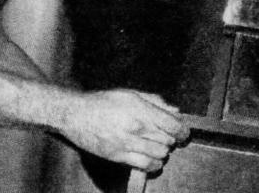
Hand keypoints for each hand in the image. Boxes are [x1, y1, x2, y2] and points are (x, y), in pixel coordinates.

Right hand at [60, 89, 188, 171]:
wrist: (75, 115)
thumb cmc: (101, 102)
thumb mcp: (130, 94)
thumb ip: (154, 101)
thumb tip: (174, 110)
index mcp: (140, 109)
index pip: (173, 125)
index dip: (183, 131)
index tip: (183, 133)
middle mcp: (136, 127)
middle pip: (168, 140)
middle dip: (170, 139)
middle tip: (165, 135)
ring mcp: (127, 144)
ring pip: (160, 154)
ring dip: (163, 151)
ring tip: (157, 145)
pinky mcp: (119, 156)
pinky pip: (146, 165)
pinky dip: (154, 164)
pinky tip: (152, 159)